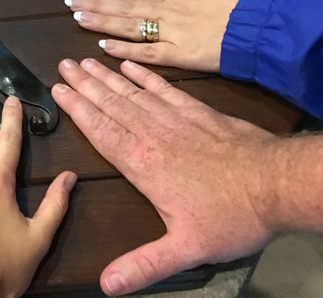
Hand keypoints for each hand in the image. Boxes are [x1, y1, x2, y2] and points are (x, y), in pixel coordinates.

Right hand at [52, 58, 282, 295]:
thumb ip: (144, 265)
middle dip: (84, 85)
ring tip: (85, 60)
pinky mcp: (198, 112)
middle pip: (111, 105)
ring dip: (107, 77)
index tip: (57, 90)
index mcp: (142, 164)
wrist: (278, 185)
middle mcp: (153, 135)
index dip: (76, 110)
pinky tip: (130, 65)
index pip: (100, 131)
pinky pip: (164, 88)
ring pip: (132, 93)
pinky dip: (145, 75)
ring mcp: (176, 119)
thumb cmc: (231, 216)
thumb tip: (106, 286)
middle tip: (64, 65)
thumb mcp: (186, 249)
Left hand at [64, 0, 248, 71]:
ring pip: (129, 26)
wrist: (265, 24)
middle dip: (95, 5)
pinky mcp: (181, 55)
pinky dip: (125, 50)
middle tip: (69, 4)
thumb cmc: (246, 1)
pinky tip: (103, 48)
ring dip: (101, 23)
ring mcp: (172, 34)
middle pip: (124, 7)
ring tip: (78, 19)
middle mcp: (167, 12)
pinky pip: (148, 53)